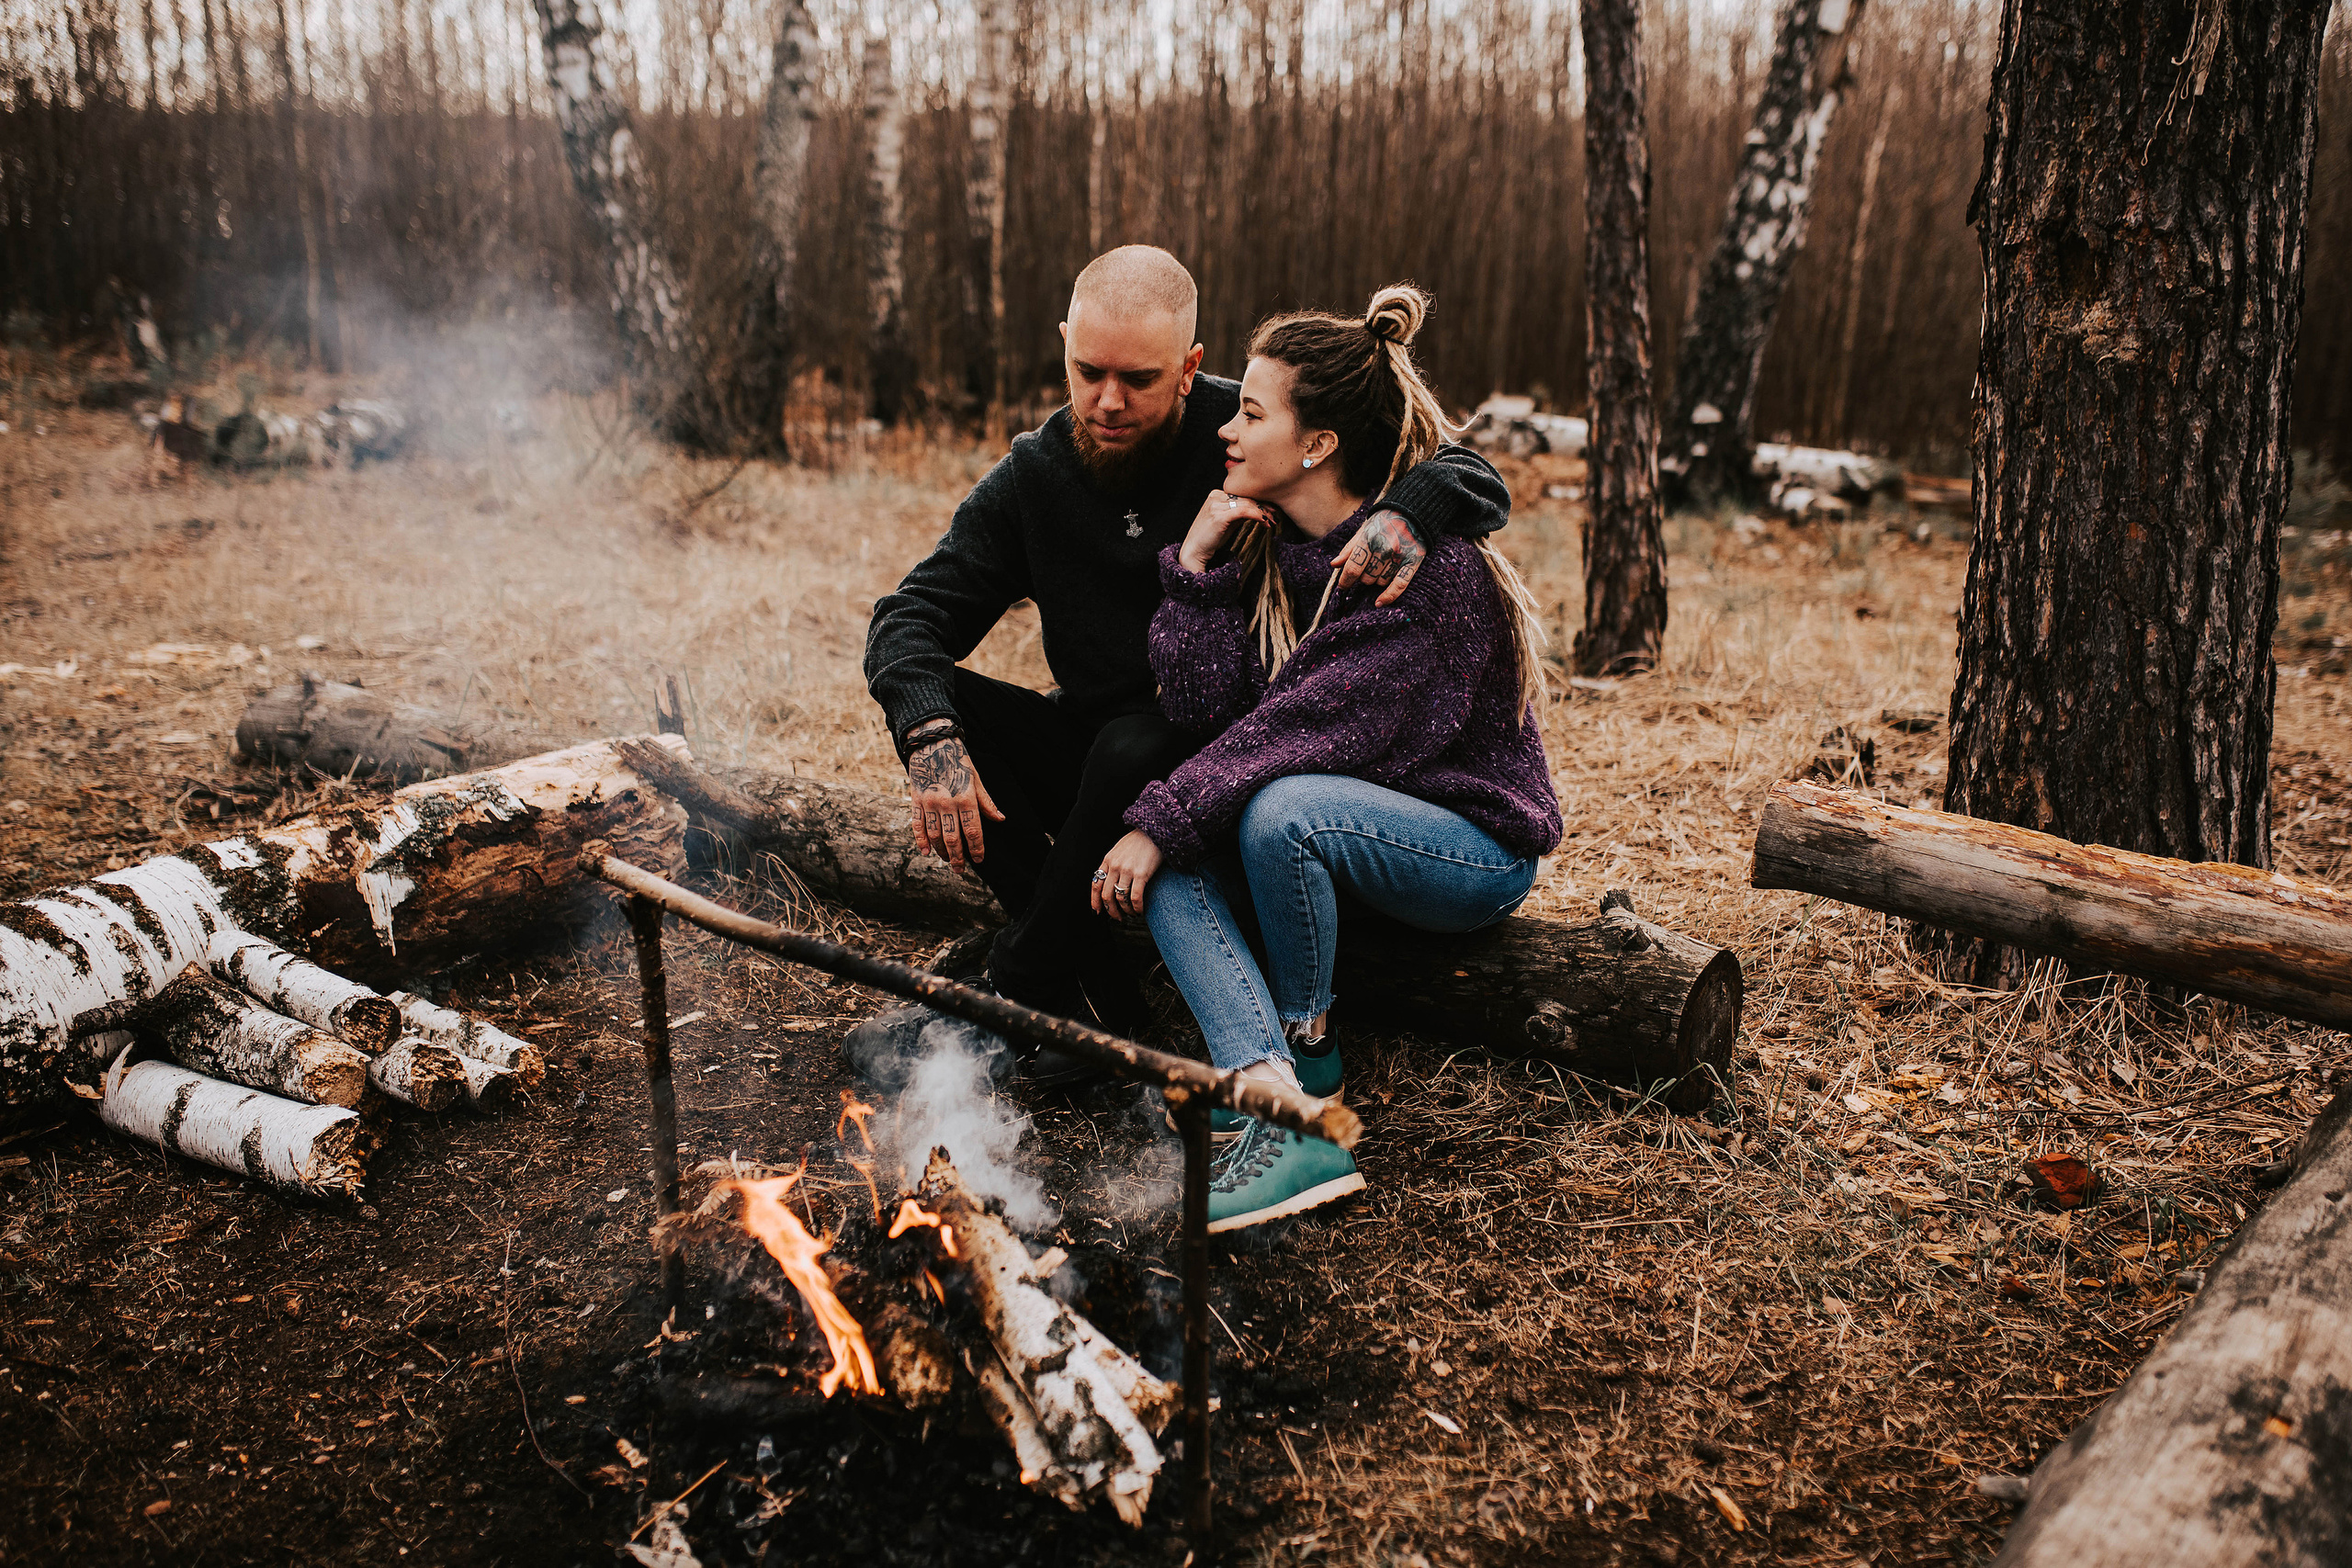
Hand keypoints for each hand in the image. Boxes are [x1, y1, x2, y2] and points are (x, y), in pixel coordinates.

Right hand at [906, 734, 1002, 869]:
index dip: (977, 848)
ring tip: (948, 861)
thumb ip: (986, 802)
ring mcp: (930, 802)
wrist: (933, 744)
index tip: (979, 859)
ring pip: (936, 835)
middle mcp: (947, 803)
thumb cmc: (959, 763)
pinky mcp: (916, 800)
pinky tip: (927, 852)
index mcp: (966, 798)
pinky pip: (918, 825)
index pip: (973, 830)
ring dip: (942, 851)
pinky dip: (921, 841)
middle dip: (958, 857)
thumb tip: (1000, 819)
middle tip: (961, 869)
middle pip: (953, 838)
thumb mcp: (976, 780)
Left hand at [1091, 831, 1162, 921]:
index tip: (1097, 911)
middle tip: (1117, 917)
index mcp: (1108, 860)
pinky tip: (1140, 911)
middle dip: (1111, 910)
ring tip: (1131, 914)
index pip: (1096, 884)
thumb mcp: (1120, 849)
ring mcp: (1127, 870)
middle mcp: (1115, 866)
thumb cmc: (1140, 840)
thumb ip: (1114, 863)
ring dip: (1126, 911)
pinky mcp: (1141, 874)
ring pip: (1120, 899)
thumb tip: (1111, 881)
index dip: (1095, 900)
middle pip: (1106, 895)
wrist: (1155, 830)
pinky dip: (1137, 908)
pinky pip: (1135, 897)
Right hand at [1179, 490, 1273, 573]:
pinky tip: (1264, 522)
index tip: (1271, 509)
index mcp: (1216, 495)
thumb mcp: (1227, 522)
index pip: (1242, 495)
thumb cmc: (1210, 538)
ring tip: (1272, 521)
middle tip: (1275, 515)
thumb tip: (1256, 511)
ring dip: (1262, 512)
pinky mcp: (1218, 516)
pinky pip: (1243, 511)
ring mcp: (1215, 505)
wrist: (1194, 551)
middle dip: (1263, 506)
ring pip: (1246, 503)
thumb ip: (1239, 513)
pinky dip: (1256, 515)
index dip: (1258, 501)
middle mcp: (1215, 496)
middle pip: (1245, 498)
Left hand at [1333, 508, 1426, 604]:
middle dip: (1362, 578)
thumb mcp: (1363, 530)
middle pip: (1366, 578)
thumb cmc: (1383, 522)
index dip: (1345, 580)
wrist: (1412, 512)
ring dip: (1376, 580)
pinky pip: (1400, 585)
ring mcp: (1400, 556)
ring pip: (1381, 582)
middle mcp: (1384, 548)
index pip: (1353, 567)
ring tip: (1379, 568)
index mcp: (1369, 538)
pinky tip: (1379, 603)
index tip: (1343, 586)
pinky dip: (1389, 596)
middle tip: (1366, 569)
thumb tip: (1333, 565)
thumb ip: (1349, 548)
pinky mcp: (1413, 562)